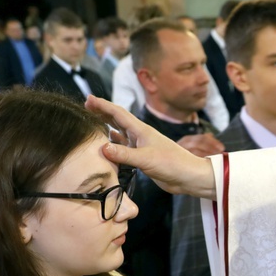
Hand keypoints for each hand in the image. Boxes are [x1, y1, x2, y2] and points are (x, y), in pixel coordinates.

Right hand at [85, 95, 216, 199]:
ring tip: (93, 123)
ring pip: (120, 134)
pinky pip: (124, 149)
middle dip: (102, 113)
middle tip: (87, 107)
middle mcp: (140, 136)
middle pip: (118, 120)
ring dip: (107, 127)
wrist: (188, 177)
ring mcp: (141, 147)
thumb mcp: (146, 159)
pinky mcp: (143, 159)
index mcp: (141, 130)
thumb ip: (124, 154)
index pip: (118, 113)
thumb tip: (102, 148)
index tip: (88, 98)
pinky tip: (108, 145)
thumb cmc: (172, 164)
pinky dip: (114, 146)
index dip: (103, 105)